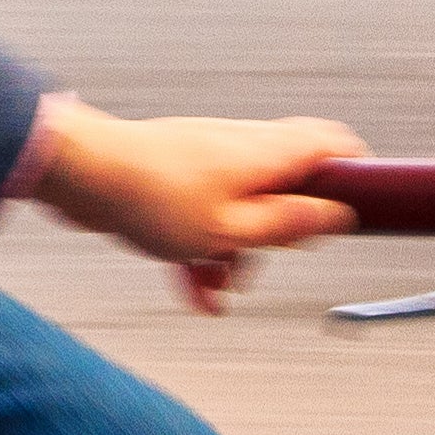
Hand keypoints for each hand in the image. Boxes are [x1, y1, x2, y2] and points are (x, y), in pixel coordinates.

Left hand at [28, 103, 366, 313]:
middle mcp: (244, 148)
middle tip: (267, 260)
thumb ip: (289, 225)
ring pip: (244, 209)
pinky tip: (194, 288)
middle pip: (290, 188)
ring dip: (238, 251)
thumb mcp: (233, 230)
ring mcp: (210, 161)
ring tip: (218, 287)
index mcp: (268, 153)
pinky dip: (206, 247)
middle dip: (283, 233)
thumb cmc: (153, 196)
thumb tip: (336, 217)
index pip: (334, 146)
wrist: (80, 174)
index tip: (353, 217)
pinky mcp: (179, 177)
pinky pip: (207, 214)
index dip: (354, 178)